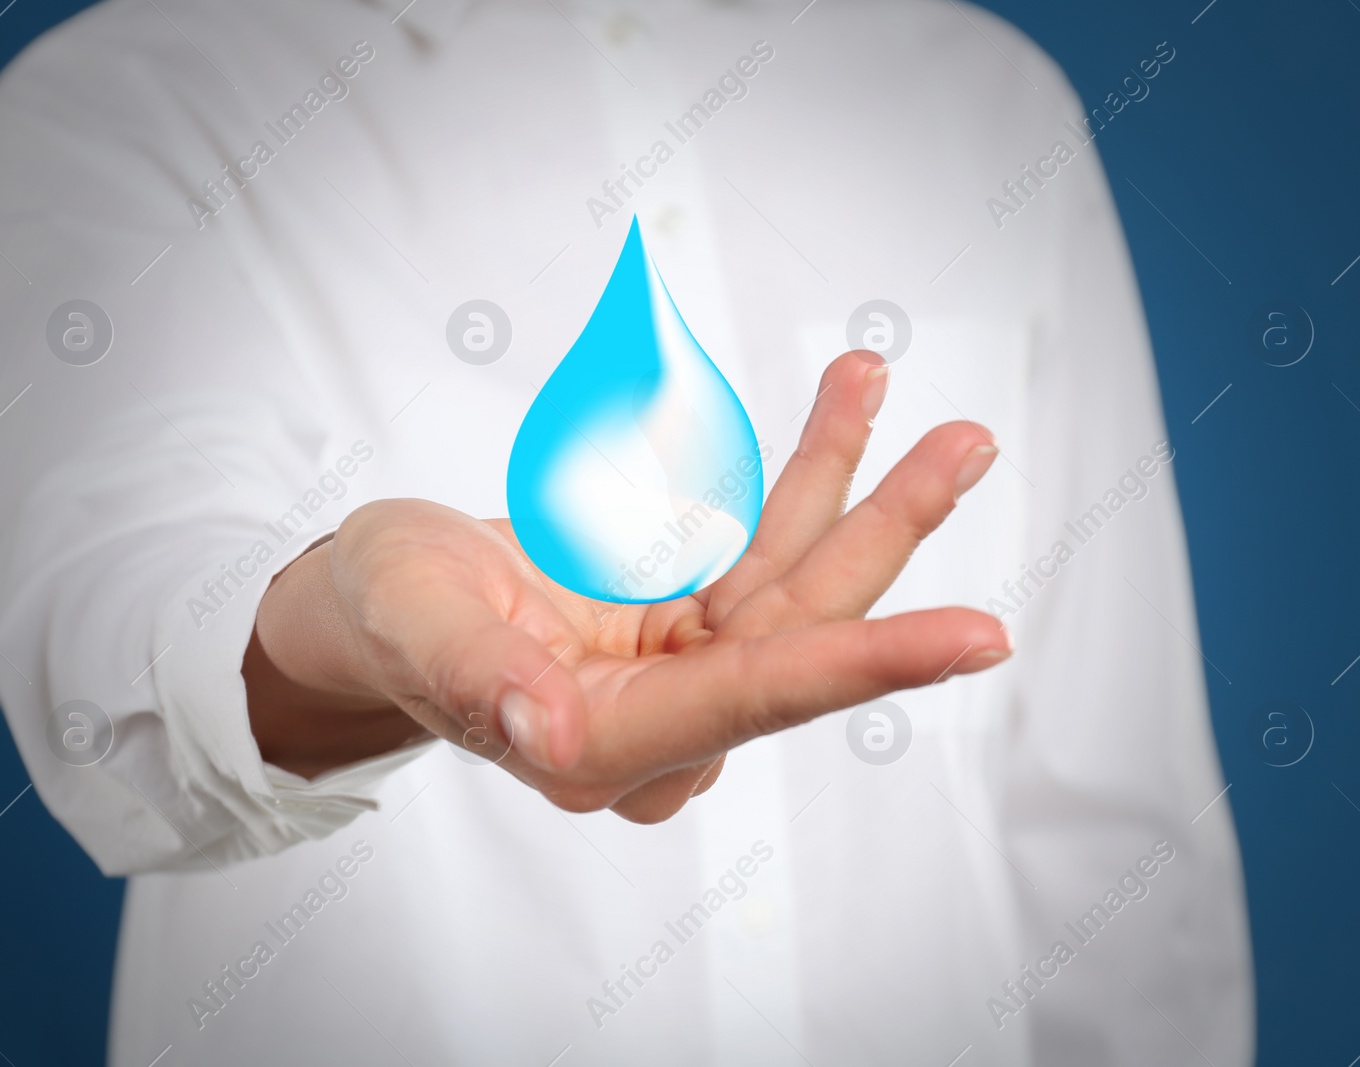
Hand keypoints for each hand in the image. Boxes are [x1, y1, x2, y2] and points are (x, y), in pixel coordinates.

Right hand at [245, 351, 1010, 821]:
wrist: (383, 608)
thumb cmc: (387, 617)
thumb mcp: (412, 624)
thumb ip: (478, 679)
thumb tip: (545, 731)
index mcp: (603, 743)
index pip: (756, 698)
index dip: (867, 662)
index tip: (976, 636)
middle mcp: (666, 719)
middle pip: (803, 628)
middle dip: (885, 531)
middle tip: (964, 444)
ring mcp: (686, 669)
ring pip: (799, 580)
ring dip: (858, 485)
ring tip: (887, 381)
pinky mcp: (691, 625)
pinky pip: (766, 548)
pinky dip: (804, 477)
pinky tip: (841, 409)